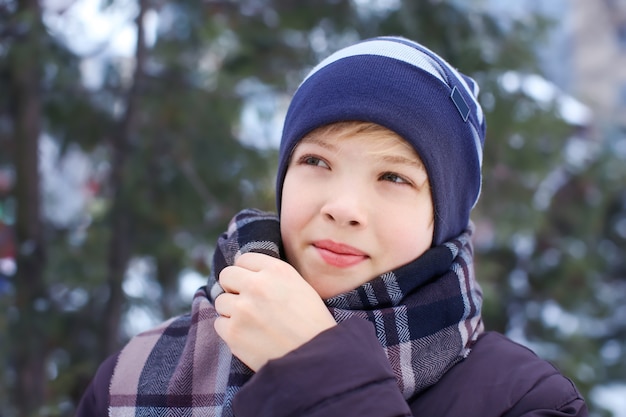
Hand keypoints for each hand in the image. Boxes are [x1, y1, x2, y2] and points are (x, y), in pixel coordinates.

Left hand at [214, 252, 336, 371]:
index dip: (246, 272)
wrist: (315, 358)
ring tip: (251, 322)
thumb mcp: (300, 287)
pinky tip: (248, 336)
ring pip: (221, 301)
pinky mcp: (233, 332)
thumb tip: (247, 274)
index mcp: (276, 270)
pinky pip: (219, 324)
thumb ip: (273, 276)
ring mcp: (242, 309)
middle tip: (246, 301)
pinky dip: (230, 330)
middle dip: (233, 287)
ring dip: (232, 310)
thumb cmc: (312, 323)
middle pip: (226, 276)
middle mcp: (257, 285)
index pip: (244, 259)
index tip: (251, 283)